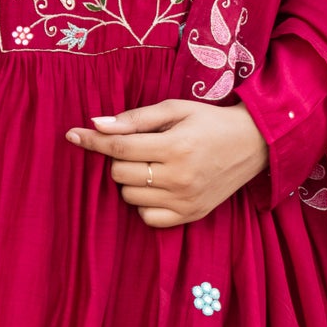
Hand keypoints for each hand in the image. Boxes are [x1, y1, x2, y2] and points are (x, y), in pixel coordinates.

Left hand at [67, 97, 268, 227]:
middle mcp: (180, 177)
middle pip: (120, 175)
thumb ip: (136, 118)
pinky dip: (144, 203)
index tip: (73, 134)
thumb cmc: (210, 122)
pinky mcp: (190, 215)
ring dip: (131, 181)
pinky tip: (157, 187)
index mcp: (176, 146)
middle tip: (139, 148)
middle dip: (120, 159)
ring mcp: (185, 200)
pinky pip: (147, 218)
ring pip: (130, 197)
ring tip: (152, 166)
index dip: (93, 141)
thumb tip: (98, 124)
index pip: (120, 147)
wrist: (253, 144)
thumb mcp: (176, 109)